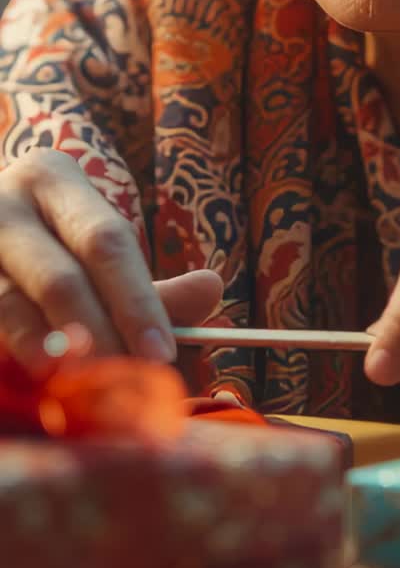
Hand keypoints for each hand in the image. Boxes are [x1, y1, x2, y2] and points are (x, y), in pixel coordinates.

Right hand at [0, 149, 222, 372]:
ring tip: (82, 389)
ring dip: (51, 354)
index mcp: (52, 178)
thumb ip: (152, 284)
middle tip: (126, 383)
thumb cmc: (46, 246)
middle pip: (59, 278)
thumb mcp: (94, 247)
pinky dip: (12, 355)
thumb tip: (212, 289)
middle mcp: (3, 202)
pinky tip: (39, 382)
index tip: (162, 353)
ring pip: (9, 307)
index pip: (106, 240)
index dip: (136, 301)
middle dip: (97, 336)